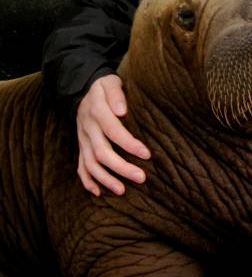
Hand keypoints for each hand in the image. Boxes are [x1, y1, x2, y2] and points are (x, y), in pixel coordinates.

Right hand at [76, 74, 150, 195]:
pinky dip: (88, 181)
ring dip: (105, 179)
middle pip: (102, 152)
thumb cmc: (104, 87)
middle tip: (141, 178)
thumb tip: (121, 110)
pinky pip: (80, 166)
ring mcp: (82, 140)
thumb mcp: (110, 83)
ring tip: (122, 191)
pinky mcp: (81, 147)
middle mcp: (87, 128)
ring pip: (90, 164)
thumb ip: (115, 95)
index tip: (147, 154)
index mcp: (96, 112)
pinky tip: (99, 193)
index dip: (129, 144)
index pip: (113, 130)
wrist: (83, 90)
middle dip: (121, 167)